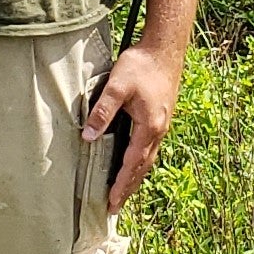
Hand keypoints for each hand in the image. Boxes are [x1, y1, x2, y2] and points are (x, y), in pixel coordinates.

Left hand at [81, 42, 182, 212]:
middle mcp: (158, 130)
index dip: (121, 184)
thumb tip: (88, 138)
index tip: (112, 203)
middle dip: (129, 187)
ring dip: (135, 176)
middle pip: (143, 167)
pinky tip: (133, 160)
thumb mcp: (117, 86)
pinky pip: (150, 147)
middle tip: (116, 206)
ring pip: (148, 158)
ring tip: (123, 190)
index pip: (131, 164)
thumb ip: (102, 112)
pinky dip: (141, 161)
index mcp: (148, 127)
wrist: (165, 48)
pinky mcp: (161, 116)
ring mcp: (162, 124)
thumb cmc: (141, 65)